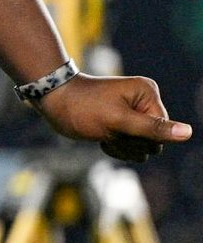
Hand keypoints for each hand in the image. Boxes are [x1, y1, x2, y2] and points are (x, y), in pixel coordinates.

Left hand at [36, 73, 192, 163]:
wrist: (54, 102)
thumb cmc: (83, 107)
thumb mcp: (119, 120)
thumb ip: (154, 128)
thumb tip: (188, 132)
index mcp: (148, 93)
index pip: (163, 131)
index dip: (141, 136)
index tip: (120, 126)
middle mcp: (144, 103)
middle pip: (155, 142)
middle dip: (131, 143)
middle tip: (110, 130)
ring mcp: (133, 114)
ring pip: (143, 149)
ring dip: (122, 147)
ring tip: (104, 132)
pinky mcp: (123, 125)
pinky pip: (131, 149)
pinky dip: (116, 148)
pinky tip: (102, 137)